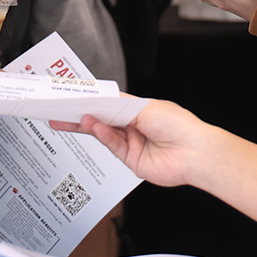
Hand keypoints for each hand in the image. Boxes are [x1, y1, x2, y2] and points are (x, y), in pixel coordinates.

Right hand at [53, 98, 221, 189]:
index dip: (93, 100)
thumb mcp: (145, 108)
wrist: (194, 153)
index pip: (111, 103)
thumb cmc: (179, 125)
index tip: (75, 96)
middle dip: (84, 114)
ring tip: (74, 118)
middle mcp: (136, 126)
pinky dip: (101, 136)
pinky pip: (112, 146)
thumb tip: (100, 102)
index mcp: (141, 110)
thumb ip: (119, 107)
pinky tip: (93, 127)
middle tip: (63, 109)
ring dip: (89, 125)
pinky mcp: (131, 160)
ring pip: (105, 133)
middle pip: (104, 119)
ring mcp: (133, 143)